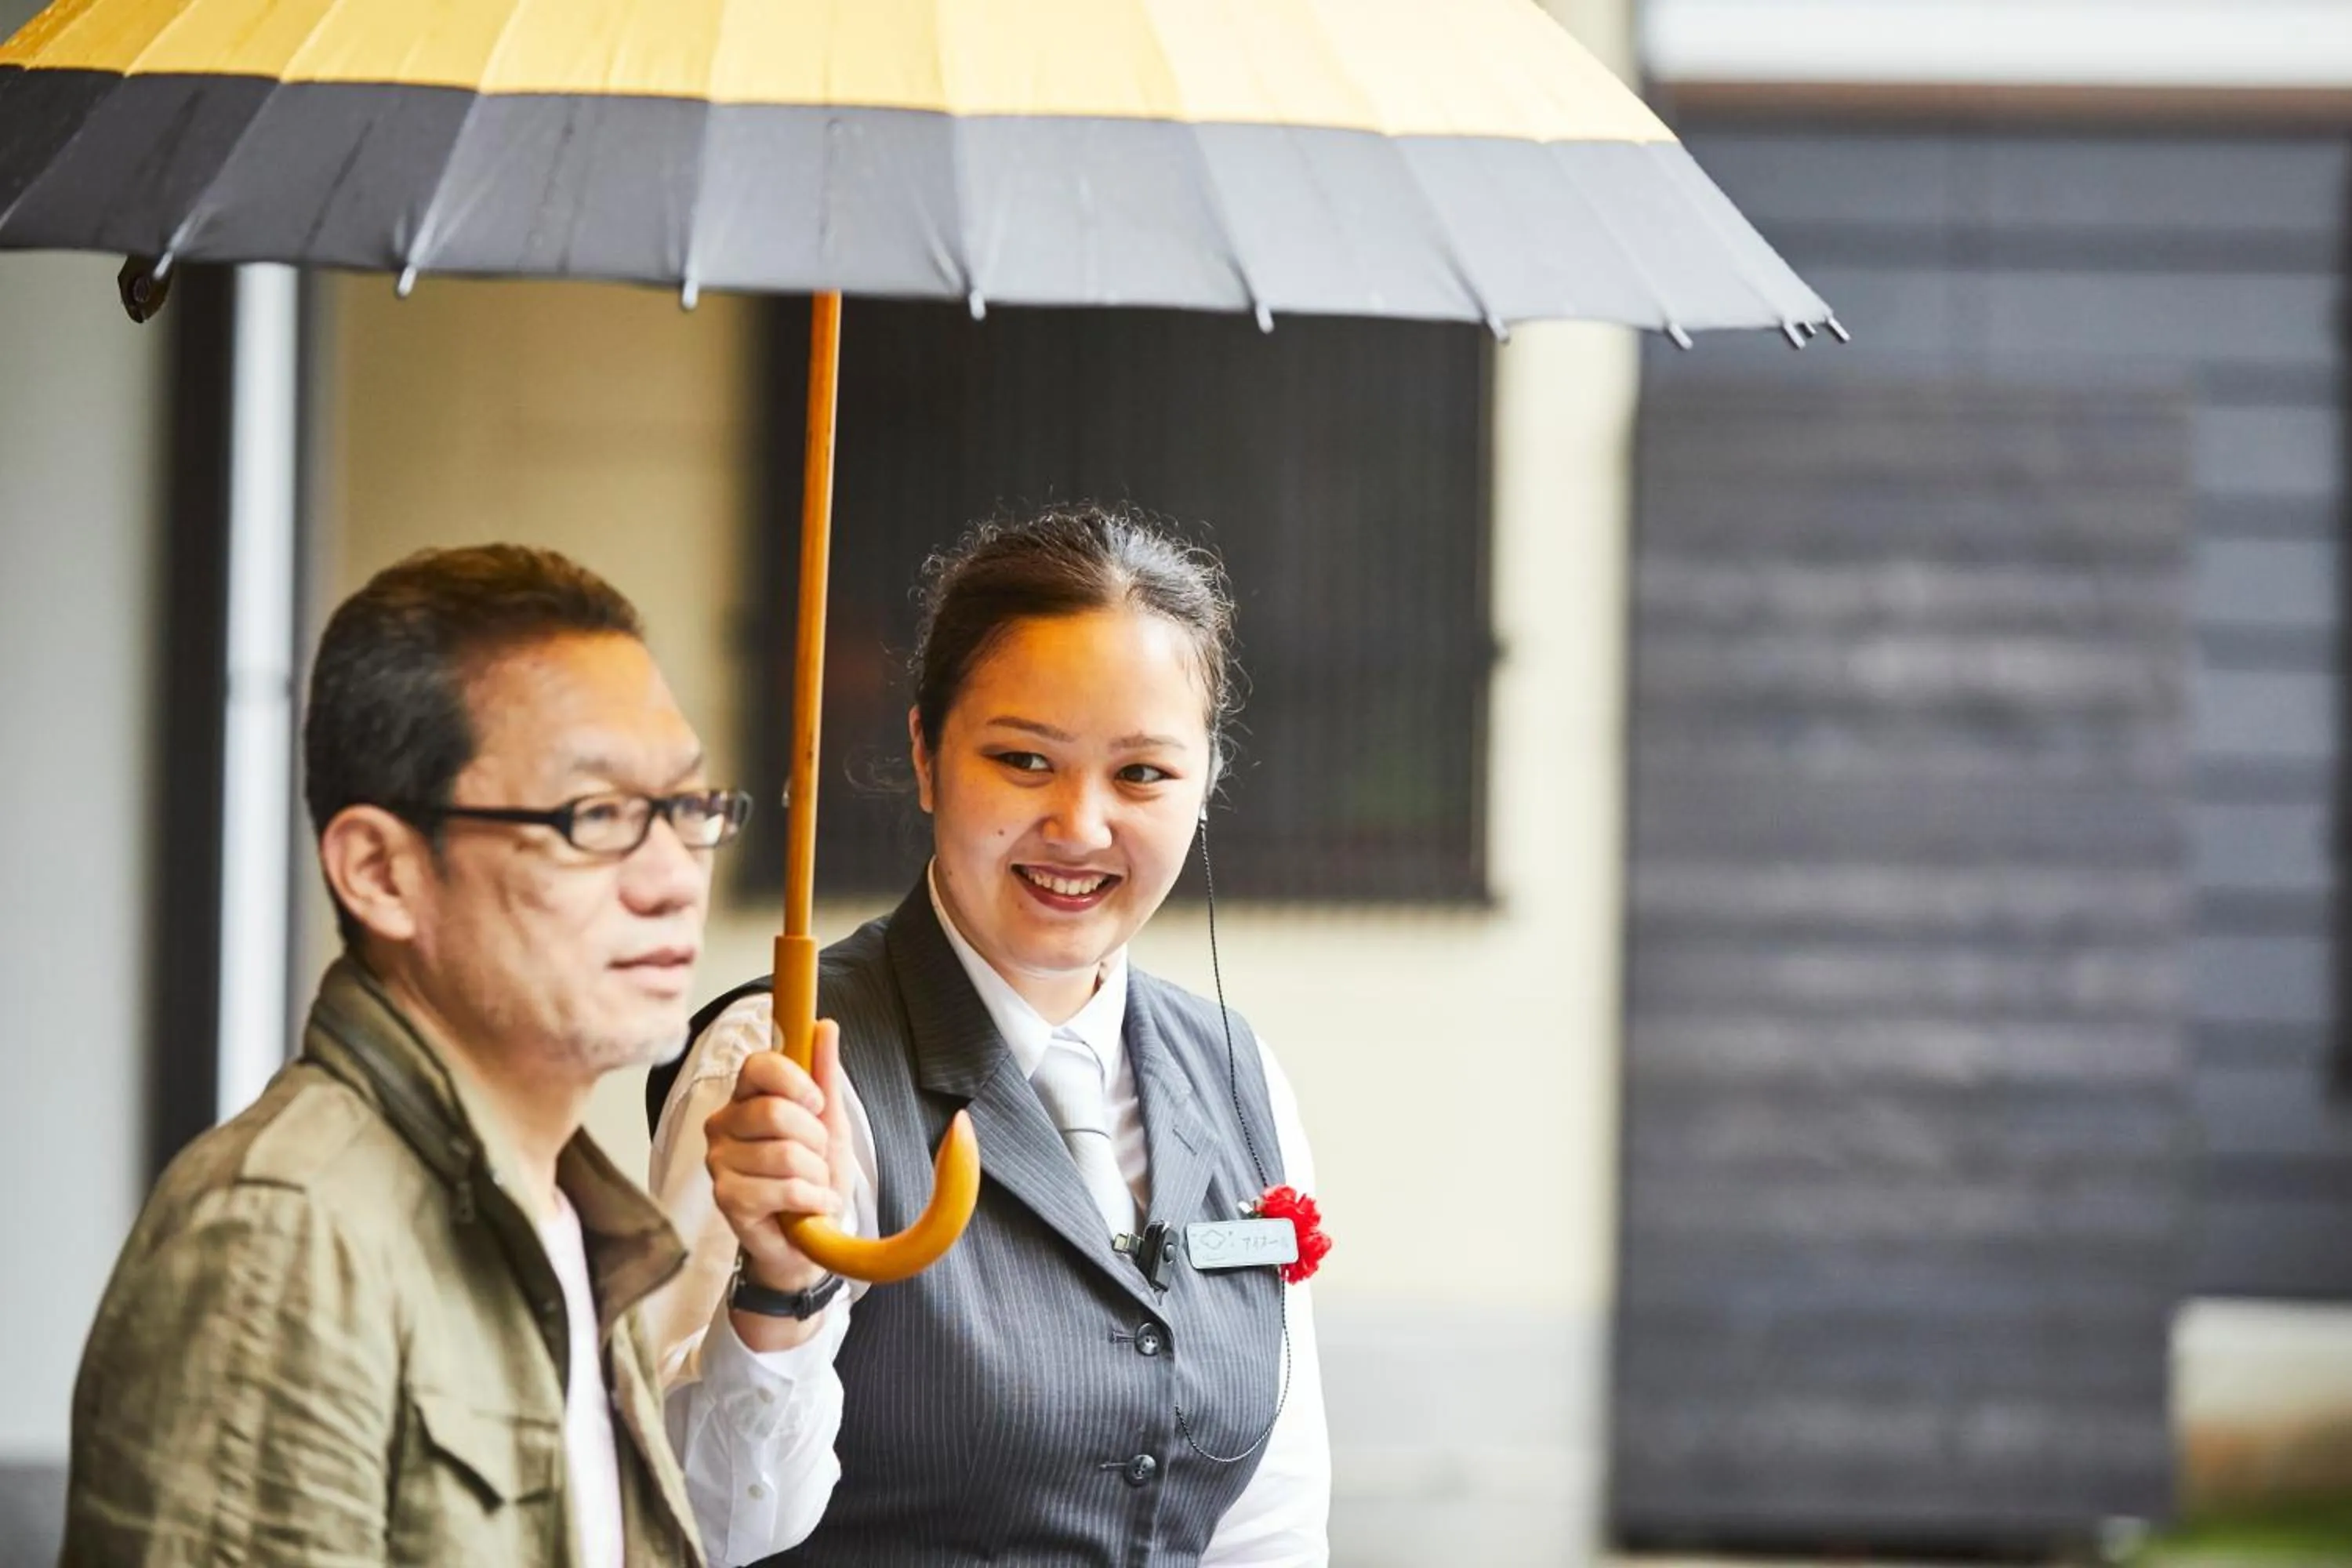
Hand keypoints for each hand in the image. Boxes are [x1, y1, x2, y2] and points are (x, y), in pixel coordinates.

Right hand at [704, 1019, 854, 1342]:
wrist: (807, 1241)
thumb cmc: (812, 1178)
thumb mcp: (829, 1124)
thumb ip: (824, 1076)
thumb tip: (825, 1026)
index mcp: (745, 1099)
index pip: (758, 1065)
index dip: (795, 1081)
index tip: (815, 1103)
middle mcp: (723, 1126)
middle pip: (776, 1112)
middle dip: (815, 1140)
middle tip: (816, 1158)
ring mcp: (720, 1163)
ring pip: (785, 1154)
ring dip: (816, 1175)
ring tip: (811, 1186)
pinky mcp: (726, 1199)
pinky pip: (785, 1188)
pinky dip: (812, 1199)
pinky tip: (809, 1207)